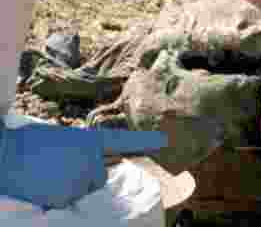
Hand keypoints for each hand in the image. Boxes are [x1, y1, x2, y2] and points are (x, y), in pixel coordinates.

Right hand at [0, 120, 166, 209]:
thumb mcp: (60, 138)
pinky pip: (66, 201)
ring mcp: (79, 180)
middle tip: (58, 166)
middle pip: (99, 175)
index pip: (123, 141)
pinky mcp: (66, 198)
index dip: (145, 142)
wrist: (4, 155)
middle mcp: (91, 160)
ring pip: (82, 189)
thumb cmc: (27, 143)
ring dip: (69, 186)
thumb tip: (93, 159)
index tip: (165, 142)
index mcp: (89, 140)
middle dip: (84, 174)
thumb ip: (81, 149)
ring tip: (46, 174)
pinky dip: (56, 197)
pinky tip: (41, 185)